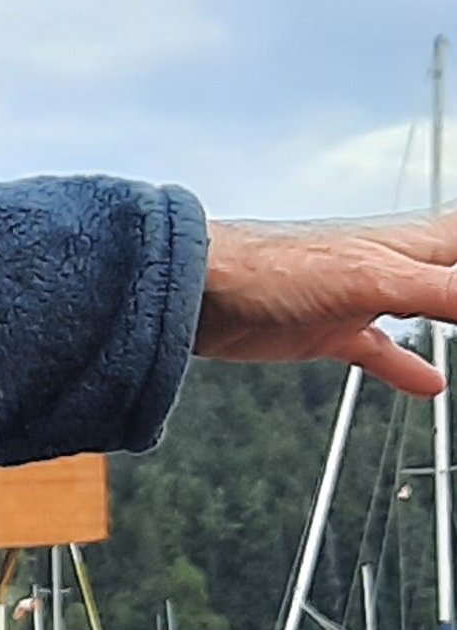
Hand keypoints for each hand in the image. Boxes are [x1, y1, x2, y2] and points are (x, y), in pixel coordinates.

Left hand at [197, 212, 456, 396]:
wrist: (197, 290)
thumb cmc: (274, 268)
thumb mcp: (376, 280)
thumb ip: (446, 291)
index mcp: (414, 242)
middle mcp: (396, 262)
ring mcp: (364, 296)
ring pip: (431, 305)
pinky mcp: (332, 329)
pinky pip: (384, 350)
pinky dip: (409, 368)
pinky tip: (432, 387)